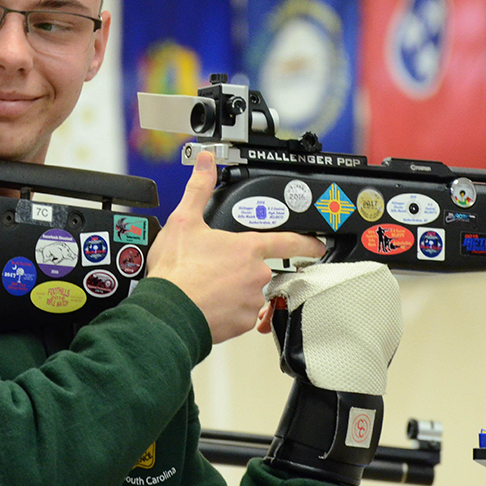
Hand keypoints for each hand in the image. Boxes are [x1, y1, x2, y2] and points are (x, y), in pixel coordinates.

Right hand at [146, 151, 324, 343]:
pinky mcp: (242, 323)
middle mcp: (256, 275)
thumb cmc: (177, 271)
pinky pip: (242, 316)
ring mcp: (251, 301)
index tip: (317, 245)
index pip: (288, 242)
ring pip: (250, 294)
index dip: (306, 242)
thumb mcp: (184, 220)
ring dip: (234, 292)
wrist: (168, 311)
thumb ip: (199, 188)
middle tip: (216, 270)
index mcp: (247, 248)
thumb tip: (205, 162)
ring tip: (209, 288)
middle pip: (259, 270)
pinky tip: (210, 305)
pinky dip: (229, 312)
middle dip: (241, 270)